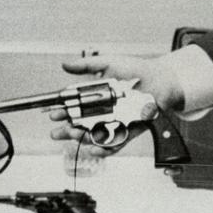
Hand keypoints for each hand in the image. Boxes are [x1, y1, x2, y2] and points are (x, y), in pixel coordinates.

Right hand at [46, 52, 183, 154]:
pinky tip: (94, 148)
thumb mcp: (109, 64)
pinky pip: (113, 145)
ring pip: (92, 136)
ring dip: (80, 138)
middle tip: (56, 132)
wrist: (159, 80)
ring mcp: (113, 124)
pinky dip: (103, 149)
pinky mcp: (127, 132)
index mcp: (94, 99)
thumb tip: (64, 64)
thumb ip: (86, 65)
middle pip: (78, 126)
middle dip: (65, 131)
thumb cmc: (135, 71)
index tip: (52, 114)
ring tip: (73, 134)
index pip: (72, 108)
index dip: (61, 113)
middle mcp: (101, 113)